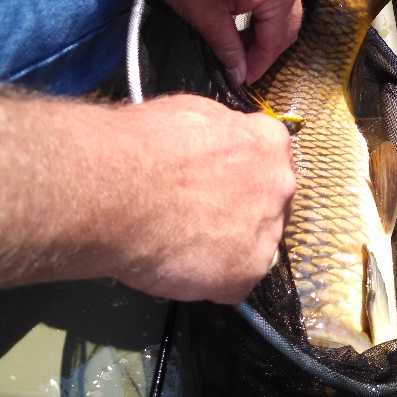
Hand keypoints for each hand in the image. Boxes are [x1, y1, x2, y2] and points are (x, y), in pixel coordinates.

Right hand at [113, 94, 295, 303]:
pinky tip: (178, 264)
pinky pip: (232, 283)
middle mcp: (278, 187)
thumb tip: (219, 145)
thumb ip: (222, 135)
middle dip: (239, 211)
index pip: (269, 160)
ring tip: (182, 242)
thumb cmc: (144, 147)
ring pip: (253, 247)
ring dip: (225, 248)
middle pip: (267, 205)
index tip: (220, 181)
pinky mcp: (245, 273)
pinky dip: (208, 280)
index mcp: (268, 143)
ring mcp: (266, 233)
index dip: (240, 173)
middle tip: (199, 214)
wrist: (118, 189)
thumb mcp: (193, 113)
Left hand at [133, 0, 301, 83]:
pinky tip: (239, 23)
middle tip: (239, 67)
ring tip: (236, 47)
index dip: (259, 65)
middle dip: (264, 49)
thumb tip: (238, 73)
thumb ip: (227, 48)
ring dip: (263, 31)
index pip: (278, 40)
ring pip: (282, 11)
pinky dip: (261, 13)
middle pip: (287, 26)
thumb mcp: (204, 15)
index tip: (242, 80)